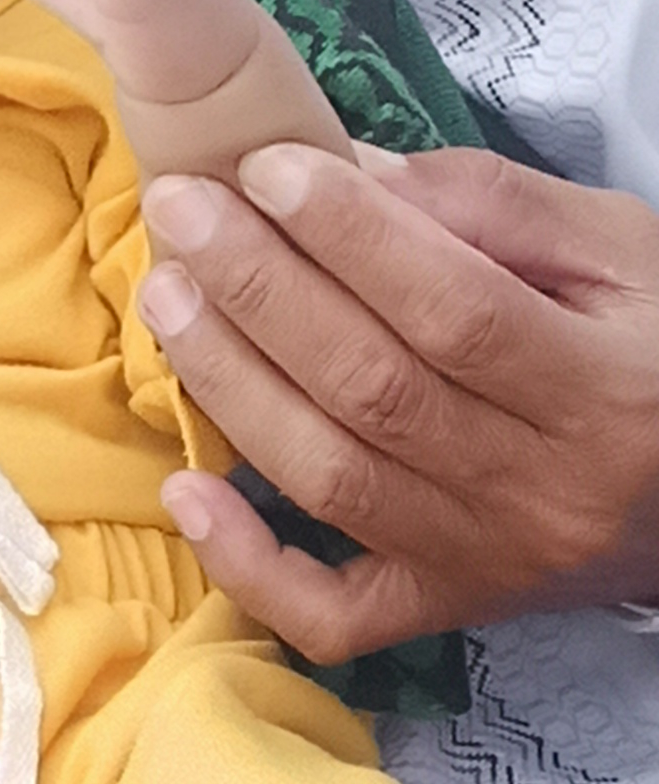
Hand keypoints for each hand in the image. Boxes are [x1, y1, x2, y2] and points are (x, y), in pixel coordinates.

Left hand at [140, 136, 658, 655]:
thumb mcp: (625, 250)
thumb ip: (498, 205)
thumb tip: (352, 172)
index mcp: (604, 390)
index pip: (458, 313)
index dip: (353, 239)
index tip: (267, 168)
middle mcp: (542, 489)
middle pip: (376, 390)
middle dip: (262, 290)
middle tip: (184, 210)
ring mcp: (485, 559)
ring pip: (335, 481)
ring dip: (233, 385)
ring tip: (169, 297)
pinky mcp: (445, 605)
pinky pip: (332, 615)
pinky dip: (247, 564)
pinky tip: (187, 488)